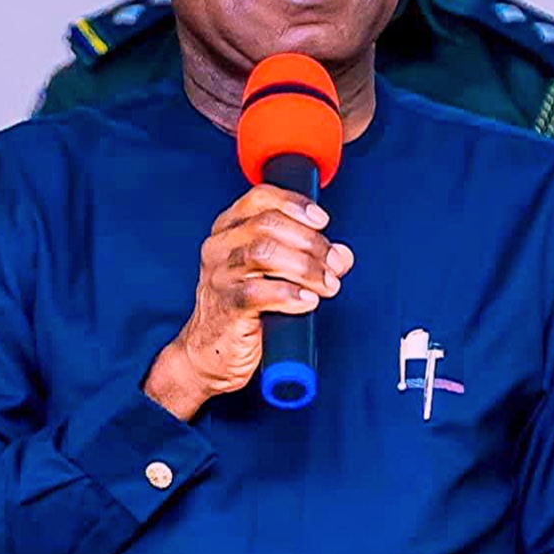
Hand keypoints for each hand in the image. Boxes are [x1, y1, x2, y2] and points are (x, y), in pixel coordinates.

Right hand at [144, 184, 353, 419]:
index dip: (294, 204)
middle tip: (333, 265)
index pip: (260, 198)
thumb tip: (341, 256)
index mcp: (228, 229)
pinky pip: (258, 293)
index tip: (322, 221)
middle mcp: (219, 247)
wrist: (212, 355)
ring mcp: (219, 276)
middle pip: (268, 225)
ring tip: (327, 285)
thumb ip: (310, 259)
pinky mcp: (225, 307)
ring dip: (305, 267)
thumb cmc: (245, 311)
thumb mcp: (276, 276)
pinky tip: (307, 301)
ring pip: (263, 253)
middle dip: (310, 242)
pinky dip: (289, 295)